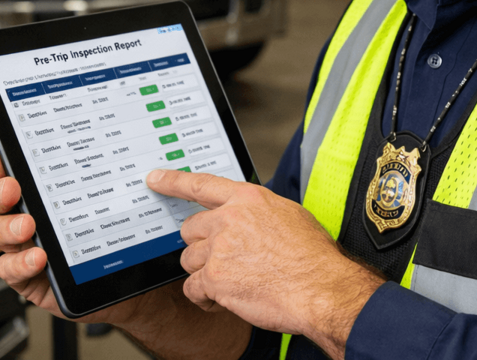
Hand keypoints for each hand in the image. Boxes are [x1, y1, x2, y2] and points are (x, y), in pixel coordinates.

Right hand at [0, 155, 251, 359]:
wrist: (141, 280)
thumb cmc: (133, 234)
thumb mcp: (130, 199)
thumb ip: (125, 174)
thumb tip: (138, 147)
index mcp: (55, 191)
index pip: (20, 172)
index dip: (3, 165)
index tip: (1, 160)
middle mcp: (38, 215)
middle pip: (1, 201)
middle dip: (0, 193)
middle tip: (13, 189)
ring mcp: (32, 246)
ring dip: (7, 229)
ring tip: (27, 226)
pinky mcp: (34, 279)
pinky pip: (12, 272)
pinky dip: (20, 263)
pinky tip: (38, 256)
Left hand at [147, 170, 383, 357]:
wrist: (320, 287)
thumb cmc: (311, 255)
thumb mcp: (287, 215)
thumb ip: (257, 211)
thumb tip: (246, 216)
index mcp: (247, 198)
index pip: (200, 184)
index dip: (173, 181)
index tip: (155, 179)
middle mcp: (229, 219)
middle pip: (190, 229)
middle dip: (202, 245)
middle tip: (224, 258)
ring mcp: (219, 248)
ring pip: (189, 260)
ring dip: (204, 272)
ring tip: (232, 280)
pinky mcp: (214, 278)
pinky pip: (192, 288)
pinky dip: (205, 297)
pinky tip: (226, 298)